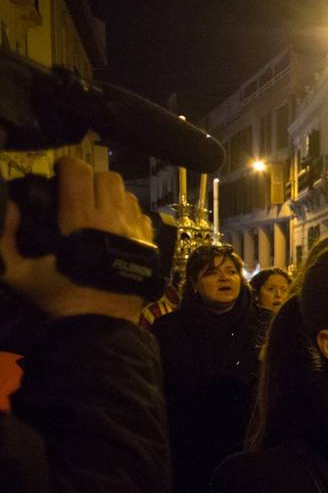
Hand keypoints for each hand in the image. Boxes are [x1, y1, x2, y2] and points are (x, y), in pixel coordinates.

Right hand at [0, 158, 151, 321]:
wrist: (97, 326)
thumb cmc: (56, 297)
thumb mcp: (16, 271)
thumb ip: (5, 236)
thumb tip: (10, 205)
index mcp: (79, 218)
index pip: (78, 170)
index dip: (65, 167)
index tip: (57, 176)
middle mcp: (111, 218)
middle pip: (106, 176)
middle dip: (89, 179)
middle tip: (76, 192)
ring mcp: (135, 231)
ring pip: (127, 193)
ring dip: (110, 195)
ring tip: (96, 209)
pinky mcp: (149, 245)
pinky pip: (141, 214)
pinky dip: (128, 214)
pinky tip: (115, 227)